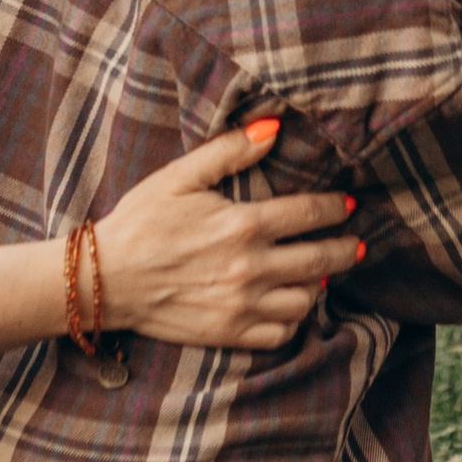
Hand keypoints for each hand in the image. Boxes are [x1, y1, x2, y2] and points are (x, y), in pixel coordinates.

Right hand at [95, 119, 359, 349]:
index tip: (348, 204)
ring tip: (321, 273)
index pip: (311, 214)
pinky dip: (294, 320)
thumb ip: (230, 151)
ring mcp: (242, 306)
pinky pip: (282, 334)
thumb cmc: (141, 221)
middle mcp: (250, 268)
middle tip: (356, 243)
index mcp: (242, 225)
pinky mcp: (230, 333)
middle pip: (321, 260)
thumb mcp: (180, 176)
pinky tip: (290, 304)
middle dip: (346, 249)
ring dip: (320, 284)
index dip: (336, 207)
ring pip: (307, 300)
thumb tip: (274, 127)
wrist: (104, 279)